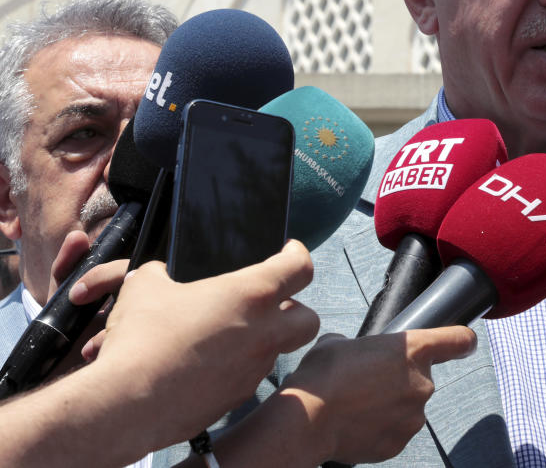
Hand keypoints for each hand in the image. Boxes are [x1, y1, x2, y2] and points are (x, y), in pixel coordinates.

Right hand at [0, 240, 318, 467]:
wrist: (127, 403)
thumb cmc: (141, 338)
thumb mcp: (145, 286)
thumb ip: (163, 273)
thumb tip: (161, 273)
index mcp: (252, 294)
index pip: (300, 267)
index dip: (297, 254)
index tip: (288, 250)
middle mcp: (264, 332)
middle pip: (309, 319)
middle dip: (295, 310)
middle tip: (270, 304)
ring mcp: (254, 369)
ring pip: (278, 350)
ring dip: (264, 339)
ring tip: (229, 334)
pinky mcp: (238, 397)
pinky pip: (250, 377)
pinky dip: (238, 367)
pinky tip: (208, 364)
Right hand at [211, 326, 477, 466]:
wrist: (309, 420)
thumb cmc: (323, 375)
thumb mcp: (339, 342)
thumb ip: (360, 345)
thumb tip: (354, 352)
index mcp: (414, 349)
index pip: (457, 340)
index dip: (462, 340)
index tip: (465, 342)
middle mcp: (422, 383)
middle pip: (422, 377)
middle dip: (400, 378)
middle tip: (368, 381)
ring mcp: (413, 417)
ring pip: (408, 406)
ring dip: (390, 404)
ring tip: (357, 404)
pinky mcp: (400, 443)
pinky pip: (395, 430)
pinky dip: (381, 427)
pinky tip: (356, 422)